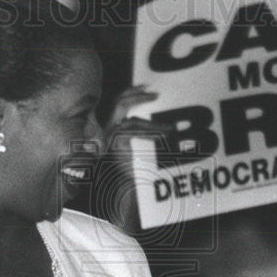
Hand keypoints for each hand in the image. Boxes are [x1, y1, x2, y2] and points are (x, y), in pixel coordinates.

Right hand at [98, 87, 171, 231]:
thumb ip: (139, 129)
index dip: (132, 92)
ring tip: (170, 129)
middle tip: (155, 94)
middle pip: (119, 103)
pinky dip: (150, 134)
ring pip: (132, 122)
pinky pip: (134, 134)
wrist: (123, 189)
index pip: (118, 102)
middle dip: (137, 96)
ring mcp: (108, 137)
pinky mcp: (115, 145)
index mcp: (108, 125)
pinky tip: (163, 136)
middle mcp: (105, 129)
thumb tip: (154, 116)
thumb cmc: (130, 169)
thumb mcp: (135, 144)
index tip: (147, 88)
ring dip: (153, 125)